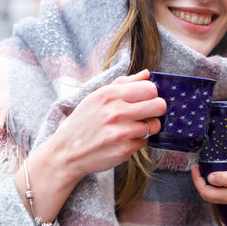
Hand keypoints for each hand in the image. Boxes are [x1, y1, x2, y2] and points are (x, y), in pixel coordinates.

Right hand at [41, 70, 166, 183]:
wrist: (67, 151)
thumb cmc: (83, 122)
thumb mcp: (97, 96)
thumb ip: (123, 83)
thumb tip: (146, 74)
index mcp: (110, 94)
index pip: (150, 88)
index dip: (151, 93)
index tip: (145, 98)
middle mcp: (117, 112)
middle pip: (159, 105)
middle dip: (156, 109)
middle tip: (146, 112)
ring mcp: (121, 132)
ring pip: (155, 125)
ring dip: (148, 126)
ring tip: (133, 127)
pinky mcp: (124, 150)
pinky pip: (145, 141)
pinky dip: (138, 140)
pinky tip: (124, 139)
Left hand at [190, 164, 226, 205]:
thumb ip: (225, 178)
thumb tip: (209, 178)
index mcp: (226, 196)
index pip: (205, 191)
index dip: (197, 180)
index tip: (195, 167)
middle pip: (207, 193)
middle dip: (200, 182)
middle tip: (198, 169)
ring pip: (214, 192)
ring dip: (208, 182)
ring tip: (206, 170)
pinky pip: (222, 190)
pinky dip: (216, 183)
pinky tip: (219, 175)